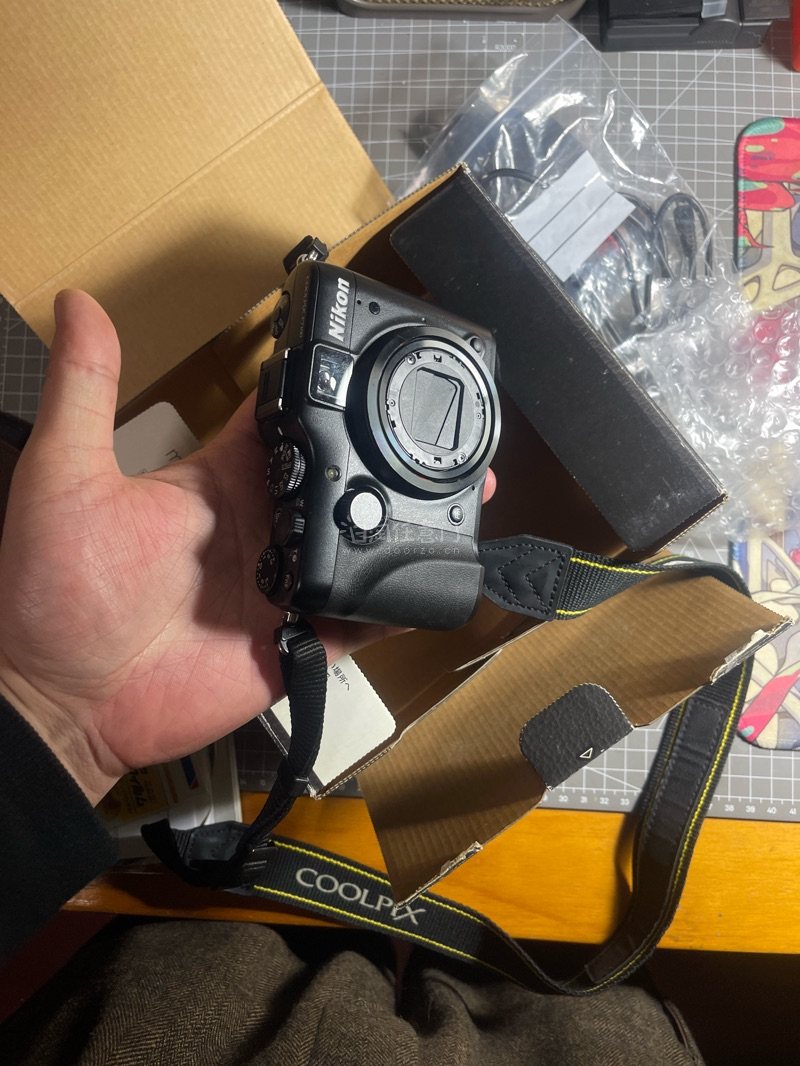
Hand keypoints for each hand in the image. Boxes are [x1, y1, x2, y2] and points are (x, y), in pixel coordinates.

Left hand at [0, 291, 494, 804]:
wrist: (61, 702)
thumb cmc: (50, 593)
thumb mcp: (63, 479)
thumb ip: (83, 393)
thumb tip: (77, 303)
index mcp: (217, 482)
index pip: (287, 424)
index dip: (330, 393)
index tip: (376, 362)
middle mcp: (259, 526)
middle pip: (342, 480)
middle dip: (393, 457)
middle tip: (442, 434)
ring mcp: (283, 584)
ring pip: (361, 545)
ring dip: (406, 525)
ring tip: (460, 499)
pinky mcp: (296, 639)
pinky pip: (360, 617)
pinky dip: (396, 604)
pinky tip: (433, 584)